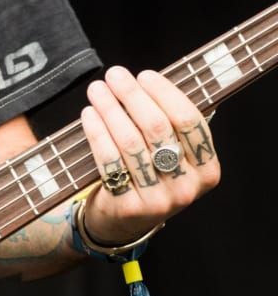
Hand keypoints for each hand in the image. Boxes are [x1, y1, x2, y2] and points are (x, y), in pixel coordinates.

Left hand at [79, 66, 219, 245]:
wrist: (126, 220)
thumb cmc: (149, 173)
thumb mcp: (171, 154)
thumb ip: (167, 122)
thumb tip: (144, 80)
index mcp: (207, 168)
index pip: (189, 122)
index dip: (165, 93)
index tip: (144, 75)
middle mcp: (187, 186)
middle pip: (157, 128)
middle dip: (132, 95)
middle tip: (114, 75)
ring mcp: (159, 199)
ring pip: (131, 142)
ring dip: (110, 109)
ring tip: (97, 90)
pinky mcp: (129, 206)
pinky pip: (109, 160)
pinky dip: (97, 132)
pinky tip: (89, 114)